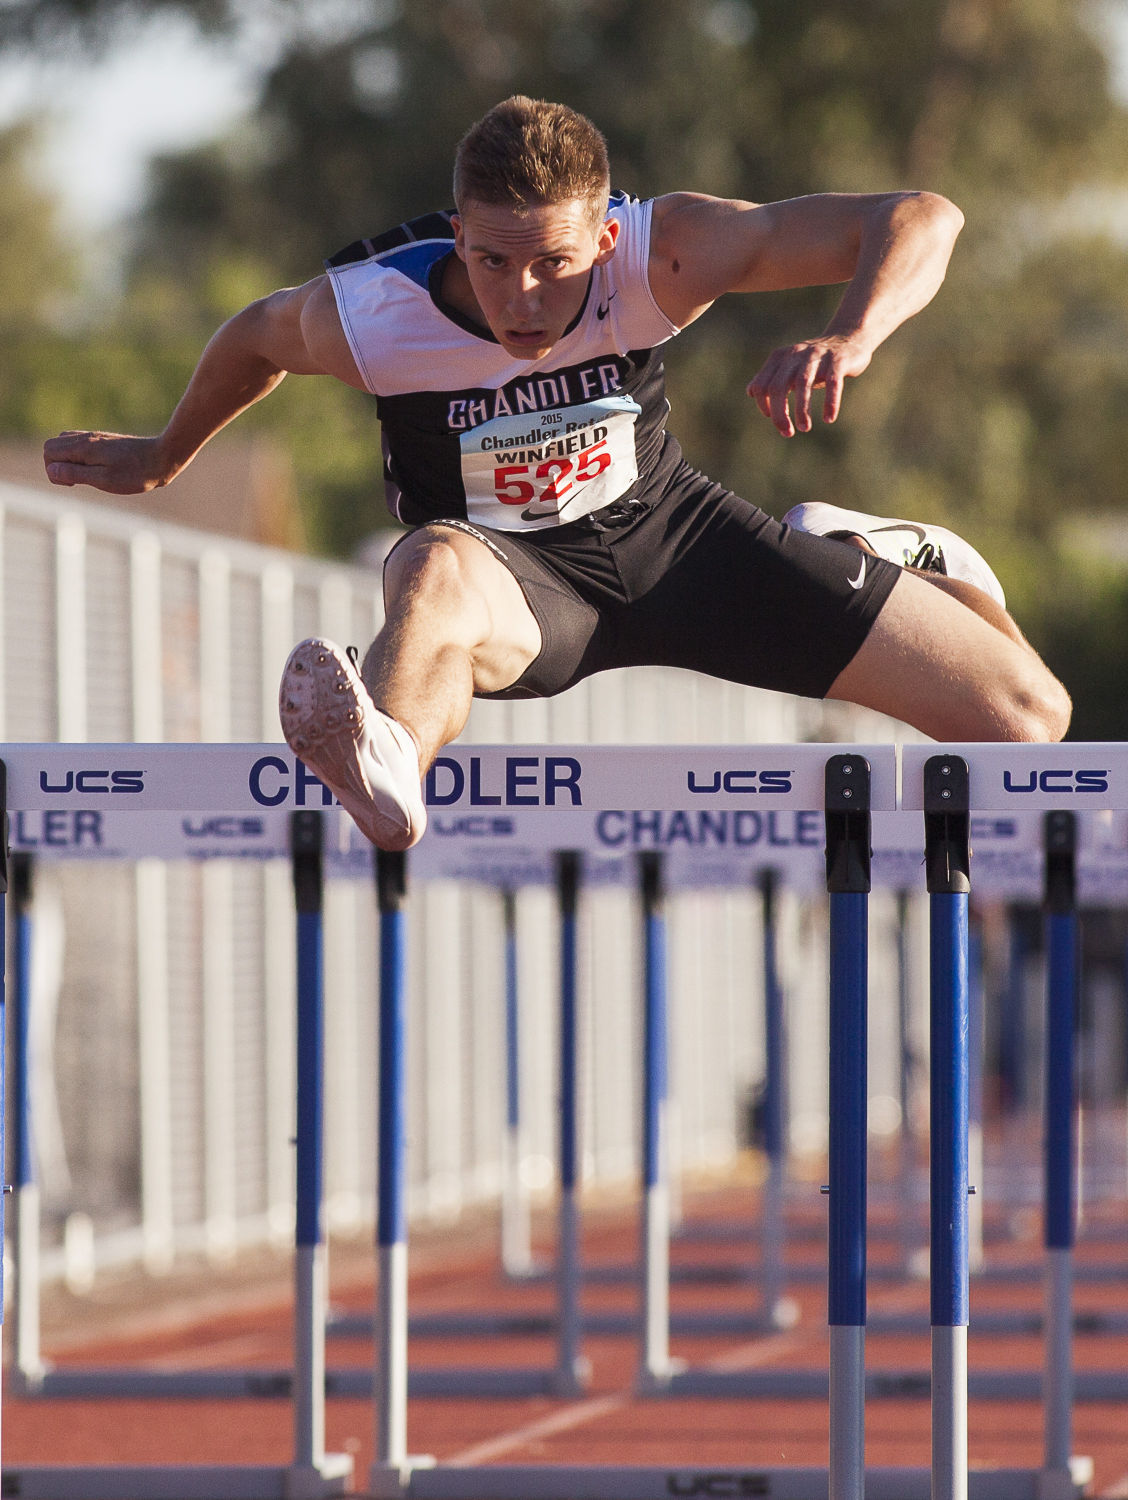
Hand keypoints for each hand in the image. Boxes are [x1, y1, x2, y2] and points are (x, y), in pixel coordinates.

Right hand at [43, 431, 178, 493]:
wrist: (163, 457)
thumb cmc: (136, 473)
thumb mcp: (105, 479)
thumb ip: (76, 474)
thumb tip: (52, 470)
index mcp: (84, 447)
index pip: (49, 451)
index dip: (53, 470)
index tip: (74, 483)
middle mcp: (86, 438)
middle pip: (53, 445)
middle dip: (56, 465)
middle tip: (78, 481)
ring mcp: (95, 437)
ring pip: (65, 443)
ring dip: (67, 460)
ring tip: (86, 476)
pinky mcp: (104, 441)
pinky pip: (79, 444)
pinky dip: (78, 457)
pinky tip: (95, 468)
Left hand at [747, 335, 871, 437]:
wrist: (848, 339)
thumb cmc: (815, 360)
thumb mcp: (790, 366)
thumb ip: (770, 378)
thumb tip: (750, 391)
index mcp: (780, 357)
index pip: (761, 385)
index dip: (764, 405)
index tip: (774, 419)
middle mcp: (796, 354)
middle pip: (778, 387)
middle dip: (779, 414)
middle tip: (787, 433)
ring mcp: (817, 356)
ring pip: (803, 384)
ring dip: (802, 410)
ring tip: (804, 428)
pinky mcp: (838, 360)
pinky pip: (833, 383)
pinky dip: (830, 402)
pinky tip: (829, 419)